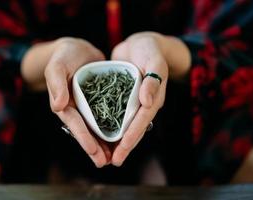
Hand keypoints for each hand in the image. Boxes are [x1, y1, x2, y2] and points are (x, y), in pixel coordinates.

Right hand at [22, 38, 110, 166]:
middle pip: (86, 131)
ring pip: (96, 127)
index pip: (75, 123)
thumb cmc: (64, 56)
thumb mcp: (57, 66)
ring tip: (113, 157)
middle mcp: (76, 108)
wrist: (77, 49)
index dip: (84, 138)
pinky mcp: (98, 101)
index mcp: (64, 104)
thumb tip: (57, 106)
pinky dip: (112, 127)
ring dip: (104, 142)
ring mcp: (88, 106)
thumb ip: (56, 84)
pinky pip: (105, 116)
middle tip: (104, 162)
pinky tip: (120, 136)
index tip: (93, 151)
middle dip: (94, 147)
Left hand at [110, 32, 190, 165]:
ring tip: (105, 155)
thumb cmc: (150, 50)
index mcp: (152, 98)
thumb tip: (148, 102)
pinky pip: (115, 113)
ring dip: (116, 140)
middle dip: (123, 146)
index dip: (131, 137)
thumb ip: (152, 80)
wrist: (142, 43)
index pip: (141, 121)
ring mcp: (131, 101)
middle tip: (112, 162)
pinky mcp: (121, 96)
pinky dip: (108, 124)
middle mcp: (142, 103)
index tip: (121, 152)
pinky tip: (98, 133)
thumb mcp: (153, 60)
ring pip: (123, 124)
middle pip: (132, 128)